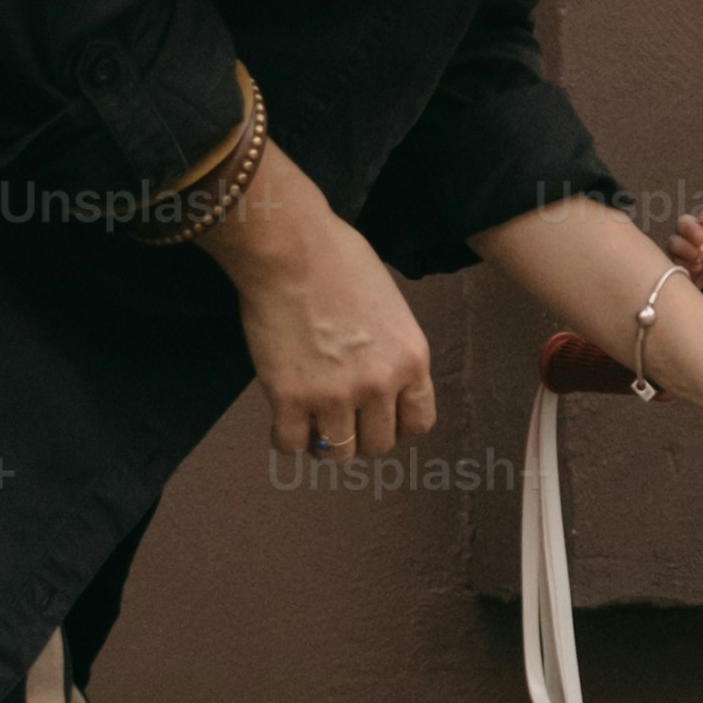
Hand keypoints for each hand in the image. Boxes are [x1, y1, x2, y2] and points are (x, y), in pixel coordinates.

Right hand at [208, 156, 432, 459]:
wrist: (291, 249)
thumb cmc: (339, 260)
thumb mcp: (390, 306)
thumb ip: (390, 347)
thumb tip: (379, 372)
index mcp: (412, 359)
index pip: (419, 422)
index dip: (396, 424)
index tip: (377, 416)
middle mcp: (381, 384)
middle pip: (379, 444)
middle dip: (360, 435)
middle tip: (340, 418)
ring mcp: (336, 395)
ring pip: (338, 452)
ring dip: (325, 442)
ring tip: (311, 422)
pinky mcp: (290, 398)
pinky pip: (291, 444)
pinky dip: (286, 439)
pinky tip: (283, 420)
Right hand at [665, 204, 702, 286]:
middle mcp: (696, 232)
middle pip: (683, 223)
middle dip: (690, 231)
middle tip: (701, 243)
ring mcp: (685, 247)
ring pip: (673, 241)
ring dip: (686, 249)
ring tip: (701, 261)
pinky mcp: (677, 262)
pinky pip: (671, 259)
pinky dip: (683, 263)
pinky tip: (696, 269)